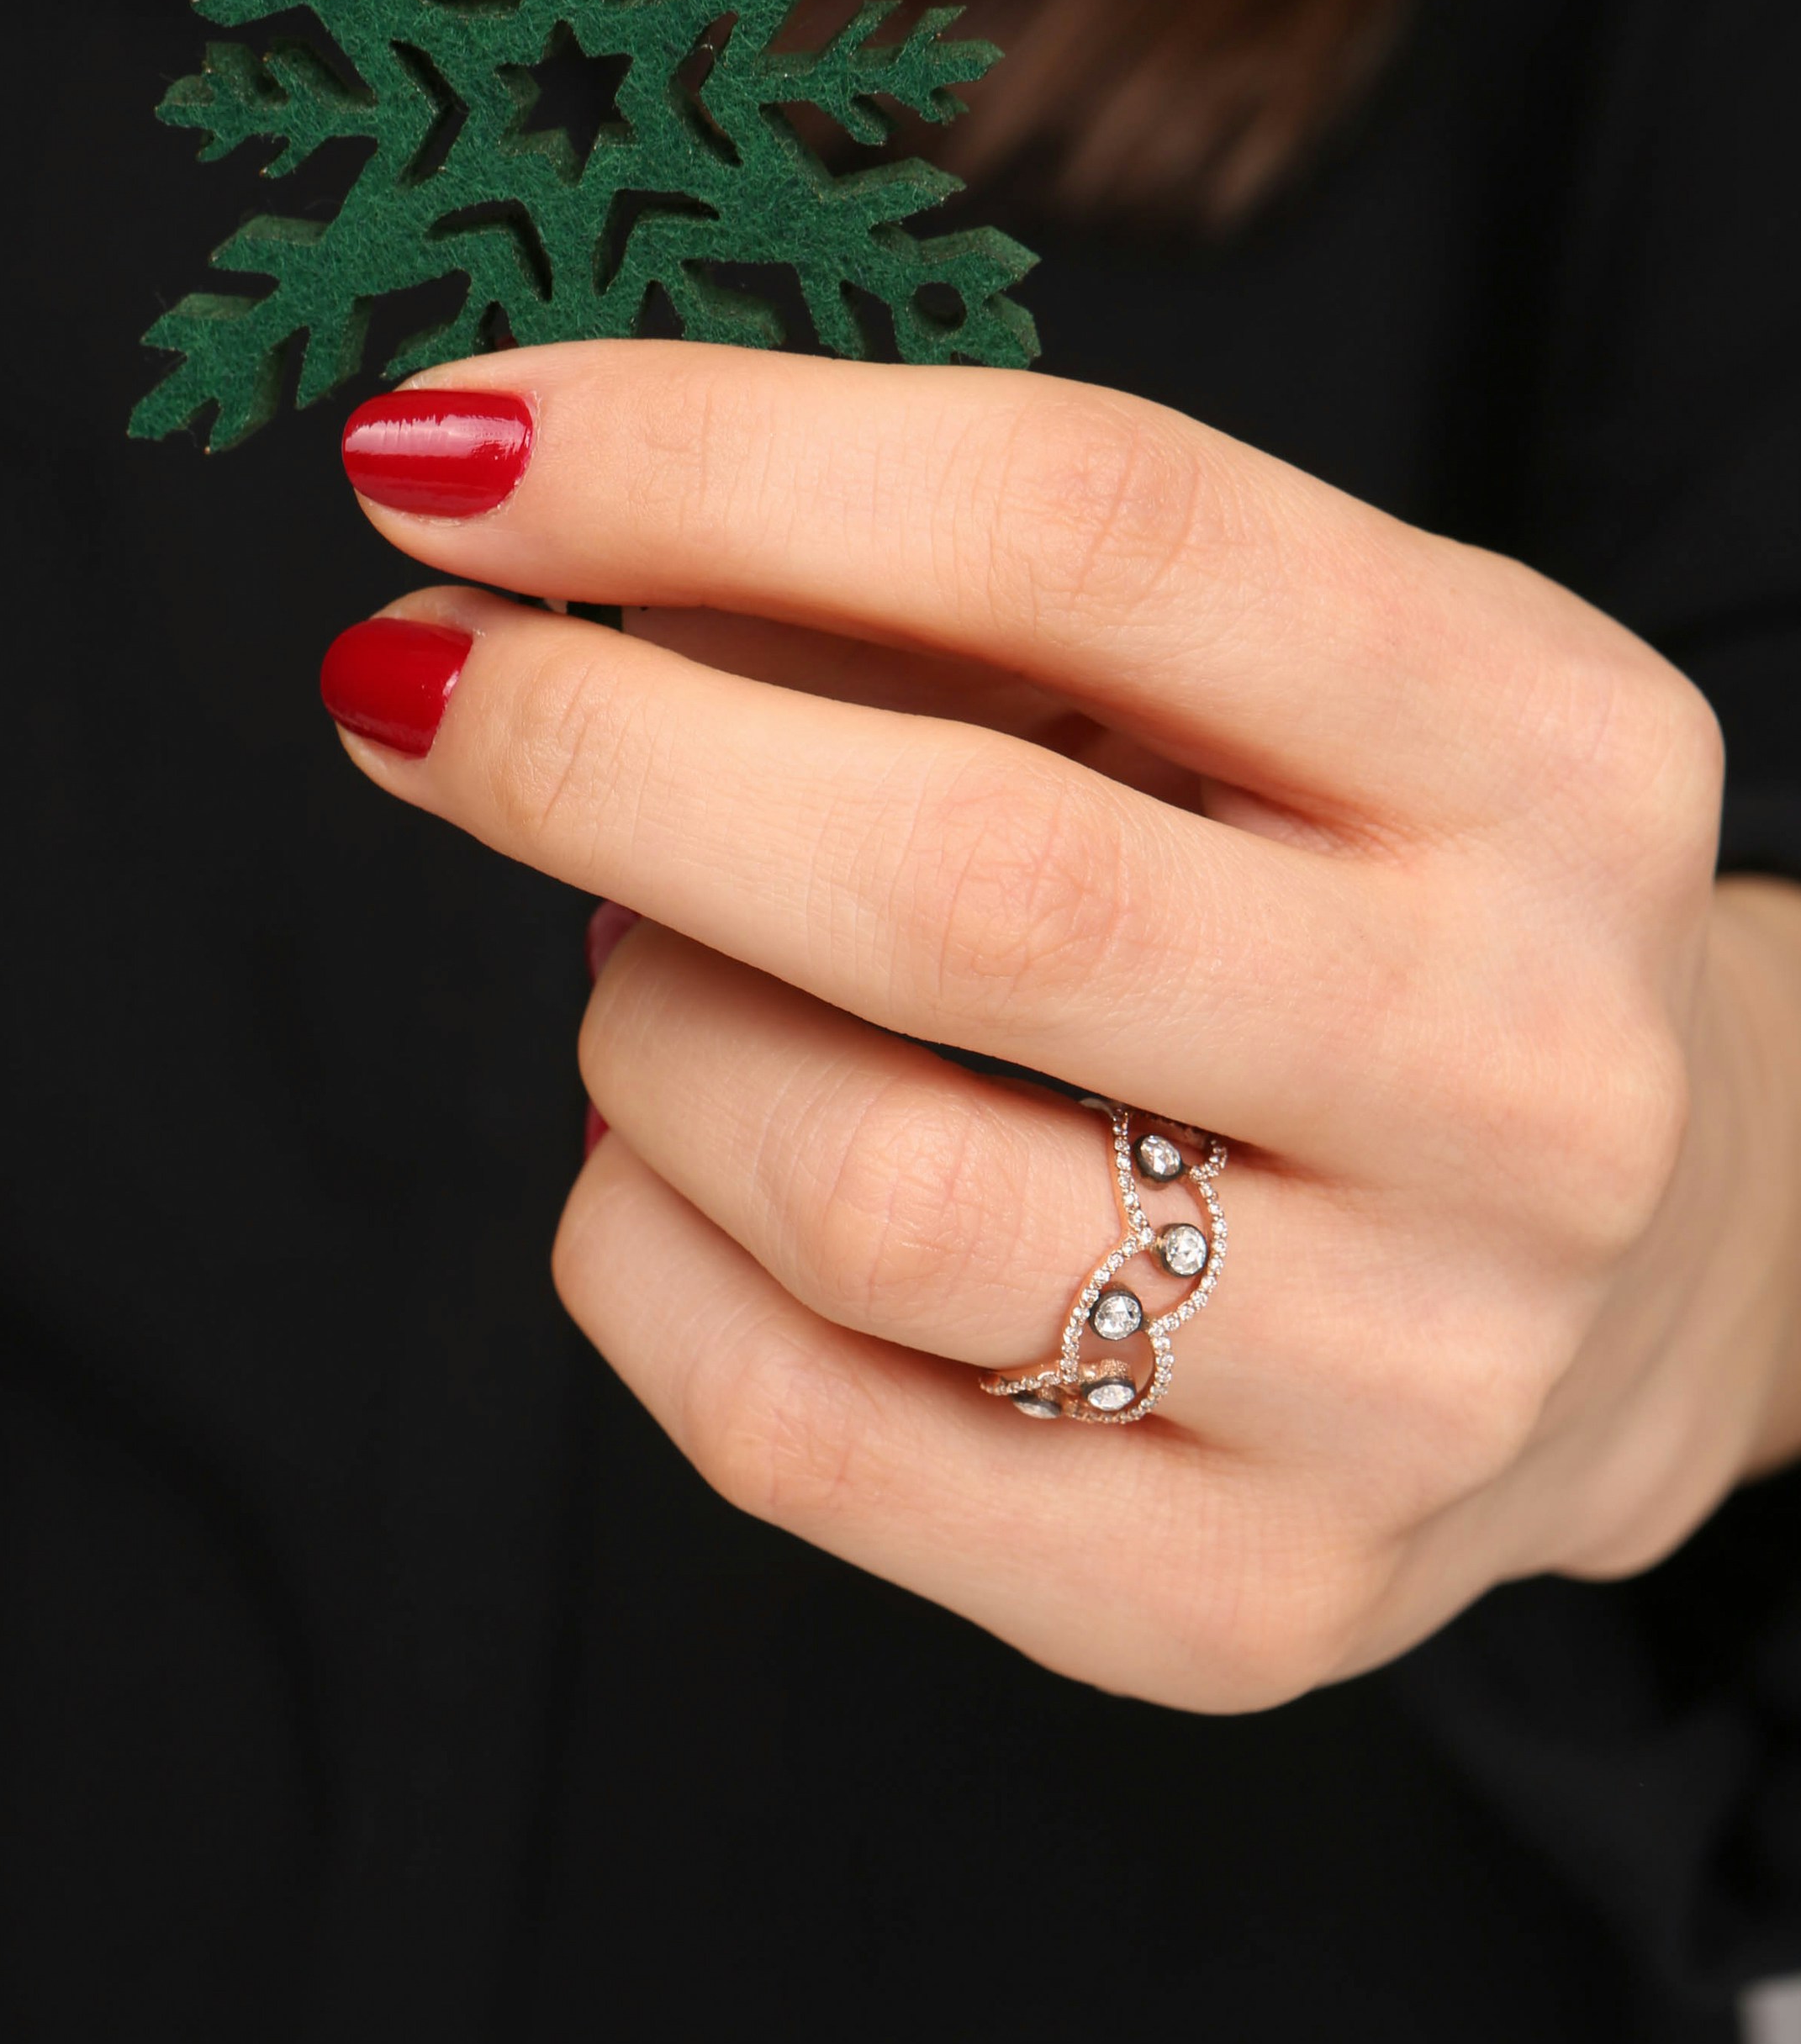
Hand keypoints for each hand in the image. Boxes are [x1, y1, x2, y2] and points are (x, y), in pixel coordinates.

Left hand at [320, 345, 1800, 1706]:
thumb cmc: (1366, 917)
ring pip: (851, 1190)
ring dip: (642, 1034)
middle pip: (965, 886)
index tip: (453, 444)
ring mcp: (1407, 1376)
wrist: (1626, 1286)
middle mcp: (1523, 1075)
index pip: (1096, 534)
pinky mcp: (1249, 1599)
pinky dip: (638, 1253)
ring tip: (649, 967)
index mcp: (1553, 756)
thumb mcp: (1259, 690)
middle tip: (418, 687)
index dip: (723, 462)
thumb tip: (542, 522)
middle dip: (597, 756)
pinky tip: (668, 1170)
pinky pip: (792, 1431)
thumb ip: (945, 594)